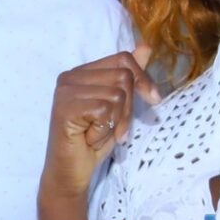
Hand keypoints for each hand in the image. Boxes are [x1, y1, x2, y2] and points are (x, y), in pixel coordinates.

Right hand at [42, 46, 157, 201]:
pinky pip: (105, 110)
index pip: (122, 59)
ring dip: (116, 122)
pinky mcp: (65, 108)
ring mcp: (65, 91)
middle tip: (114, 129)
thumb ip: (129, 76)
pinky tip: (89, 138)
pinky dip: (104, 130)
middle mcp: (69, 77)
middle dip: (127, 108)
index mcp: (81, 72)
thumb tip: (146, 46)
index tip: (154, 100)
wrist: (71, 172)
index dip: (143, 79)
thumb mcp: (118, 106)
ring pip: (117, 94)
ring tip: (99, 133)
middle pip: (123, 76)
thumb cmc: (93, 141)